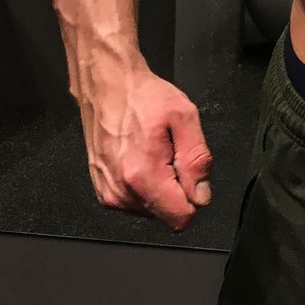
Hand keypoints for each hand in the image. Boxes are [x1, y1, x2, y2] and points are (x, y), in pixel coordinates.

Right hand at [76, 63, 212, 230]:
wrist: (108, 86)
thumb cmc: (144, 97)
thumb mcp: (184, 117)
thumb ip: (197, 160)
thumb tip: (201, 196)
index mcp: (142, 175)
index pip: (180, 218)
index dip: (194, 196)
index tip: (188, 169)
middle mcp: (121, 192)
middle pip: (167, 214)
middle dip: (177, 188)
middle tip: (170, 153)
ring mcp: (109, 193)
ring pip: (152, 209)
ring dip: (160, 186)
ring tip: (154, 151)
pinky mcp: (103, 191)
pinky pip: (136, 201)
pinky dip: (144, 184)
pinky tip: (141, 156)